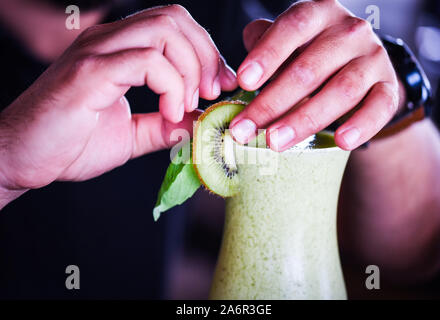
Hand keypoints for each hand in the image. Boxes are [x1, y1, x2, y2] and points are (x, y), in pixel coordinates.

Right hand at [0, 4, 236, 204]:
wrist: (22, 159)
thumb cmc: (70, 144)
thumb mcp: (130, 134)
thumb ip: (165, 125)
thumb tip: (198, 122)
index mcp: (118, 50)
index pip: (174, 25)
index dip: (206, 52)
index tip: (219, 86)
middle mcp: (107, 41)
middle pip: (175, 19)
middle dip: (206, 55)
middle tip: (212, 93)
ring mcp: (96, 52)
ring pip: (165, 31)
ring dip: (191, 70)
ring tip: (187, 105)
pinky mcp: (89, 72)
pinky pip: (147, 61)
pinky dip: (171, 86)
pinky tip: (170, 112)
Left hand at [230, 0, 398, 150]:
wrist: (361, 64)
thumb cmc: (313, 53)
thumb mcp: (289, 42)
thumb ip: (264, 45)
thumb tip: (239, 73)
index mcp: (319, 14)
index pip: (292, 28)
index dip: (267, 55)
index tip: (244, 83)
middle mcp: (349, 31)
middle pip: (309, 68)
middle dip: (272, 103)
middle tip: (245, 130)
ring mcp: (372, 58)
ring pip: (341, 90)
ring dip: (304, 119)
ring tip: (275, 142)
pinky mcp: (388, 86)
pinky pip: (380, 106)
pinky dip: (362, 125)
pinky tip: (341, 141)